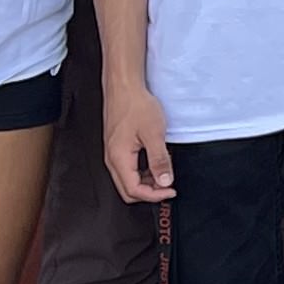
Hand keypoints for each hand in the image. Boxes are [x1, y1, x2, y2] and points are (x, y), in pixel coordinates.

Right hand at [101, 79, 176, 204]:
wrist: (124, 88)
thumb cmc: (135, 105)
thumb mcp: (154, 133)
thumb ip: (159, 160)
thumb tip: (165, 181)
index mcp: (118, 158)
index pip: (133, 190)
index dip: (154, 195)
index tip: (170, 191)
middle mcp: (112, 159)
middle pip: (127, 190)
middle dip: (149, 193)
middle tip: (168, 187)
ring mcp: (113, 153)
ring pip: (127, 180)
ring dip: (146, 183)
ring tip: (164, 174)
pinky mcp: (117, 147)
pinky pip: (128, 169)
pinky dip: (142, 172)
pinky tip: (155, 164)